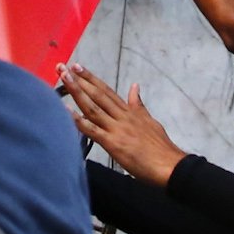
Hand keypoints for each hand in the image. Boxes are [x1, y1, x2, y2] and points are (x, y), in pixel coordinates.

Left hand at [59, 65, 185, 186]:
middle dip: (80, 80)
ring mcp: (117, 129)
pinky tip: (65, 111)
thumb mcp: (150, 121)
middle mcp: (122, 116)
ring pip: (93, 107)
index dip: (92, 79)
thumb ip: (138, 105)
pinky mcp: (113, 143)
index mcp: (130, 112)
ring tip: (63, 78)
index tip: (78, 67)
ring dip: (77, 92)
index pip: (107, 91)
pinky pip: (92, 130)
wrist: (170, 166)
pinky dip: (78, 121)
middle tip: (63, 67)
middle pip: (98, 95)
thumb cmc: (161, 148)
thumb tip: (135, 86)